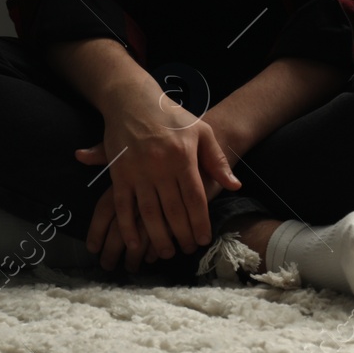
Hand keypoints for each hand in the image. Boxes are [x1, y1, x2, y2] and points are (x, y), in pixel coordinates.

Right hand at [74, 92, 241, 271]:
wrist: (133, 100)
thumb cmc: (171, 116)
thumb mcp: (201, 131)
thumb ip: (217, 160)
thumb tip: (234, 185)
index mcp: (183, 157)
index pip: (194, 198)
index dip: (199, 222)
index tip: (203, 239)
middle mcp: (160, 166)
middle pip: (173, 210)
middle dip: (181, 234)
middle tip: (187, 250)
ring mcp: (138, 171)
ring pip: (149, 213)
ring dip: (157, 237)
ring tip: (167, 252)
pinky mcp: (119, 174)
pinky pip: (123, 206)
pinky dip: (128, 227)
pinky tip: (135, 243)